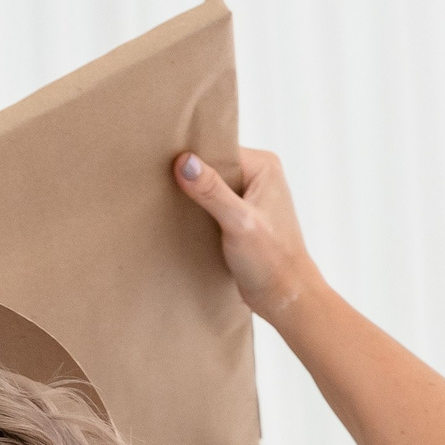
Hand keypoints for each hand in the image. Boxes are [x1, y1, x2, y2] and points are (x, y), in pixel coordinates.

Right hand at [174, 147, 320, 323]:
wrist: (285, 295)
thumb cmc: (270, 260)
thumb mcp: (238, 223)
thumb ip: (212, 192)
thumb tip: (184, 162)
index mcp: (264, 167)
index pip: (219, 149)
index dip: (193, 157)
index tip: (164, 163)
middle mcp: (258, 176)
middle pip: (213, 167)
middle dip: (190, 177)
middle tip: (159, 185)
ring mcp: (250, 197)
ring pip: (210, 187)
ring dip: (191, 197)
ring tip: (167, 203)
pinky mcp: (241, 218)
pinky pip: (213, 206)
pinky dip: (197, 212)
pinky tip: (182, 220)